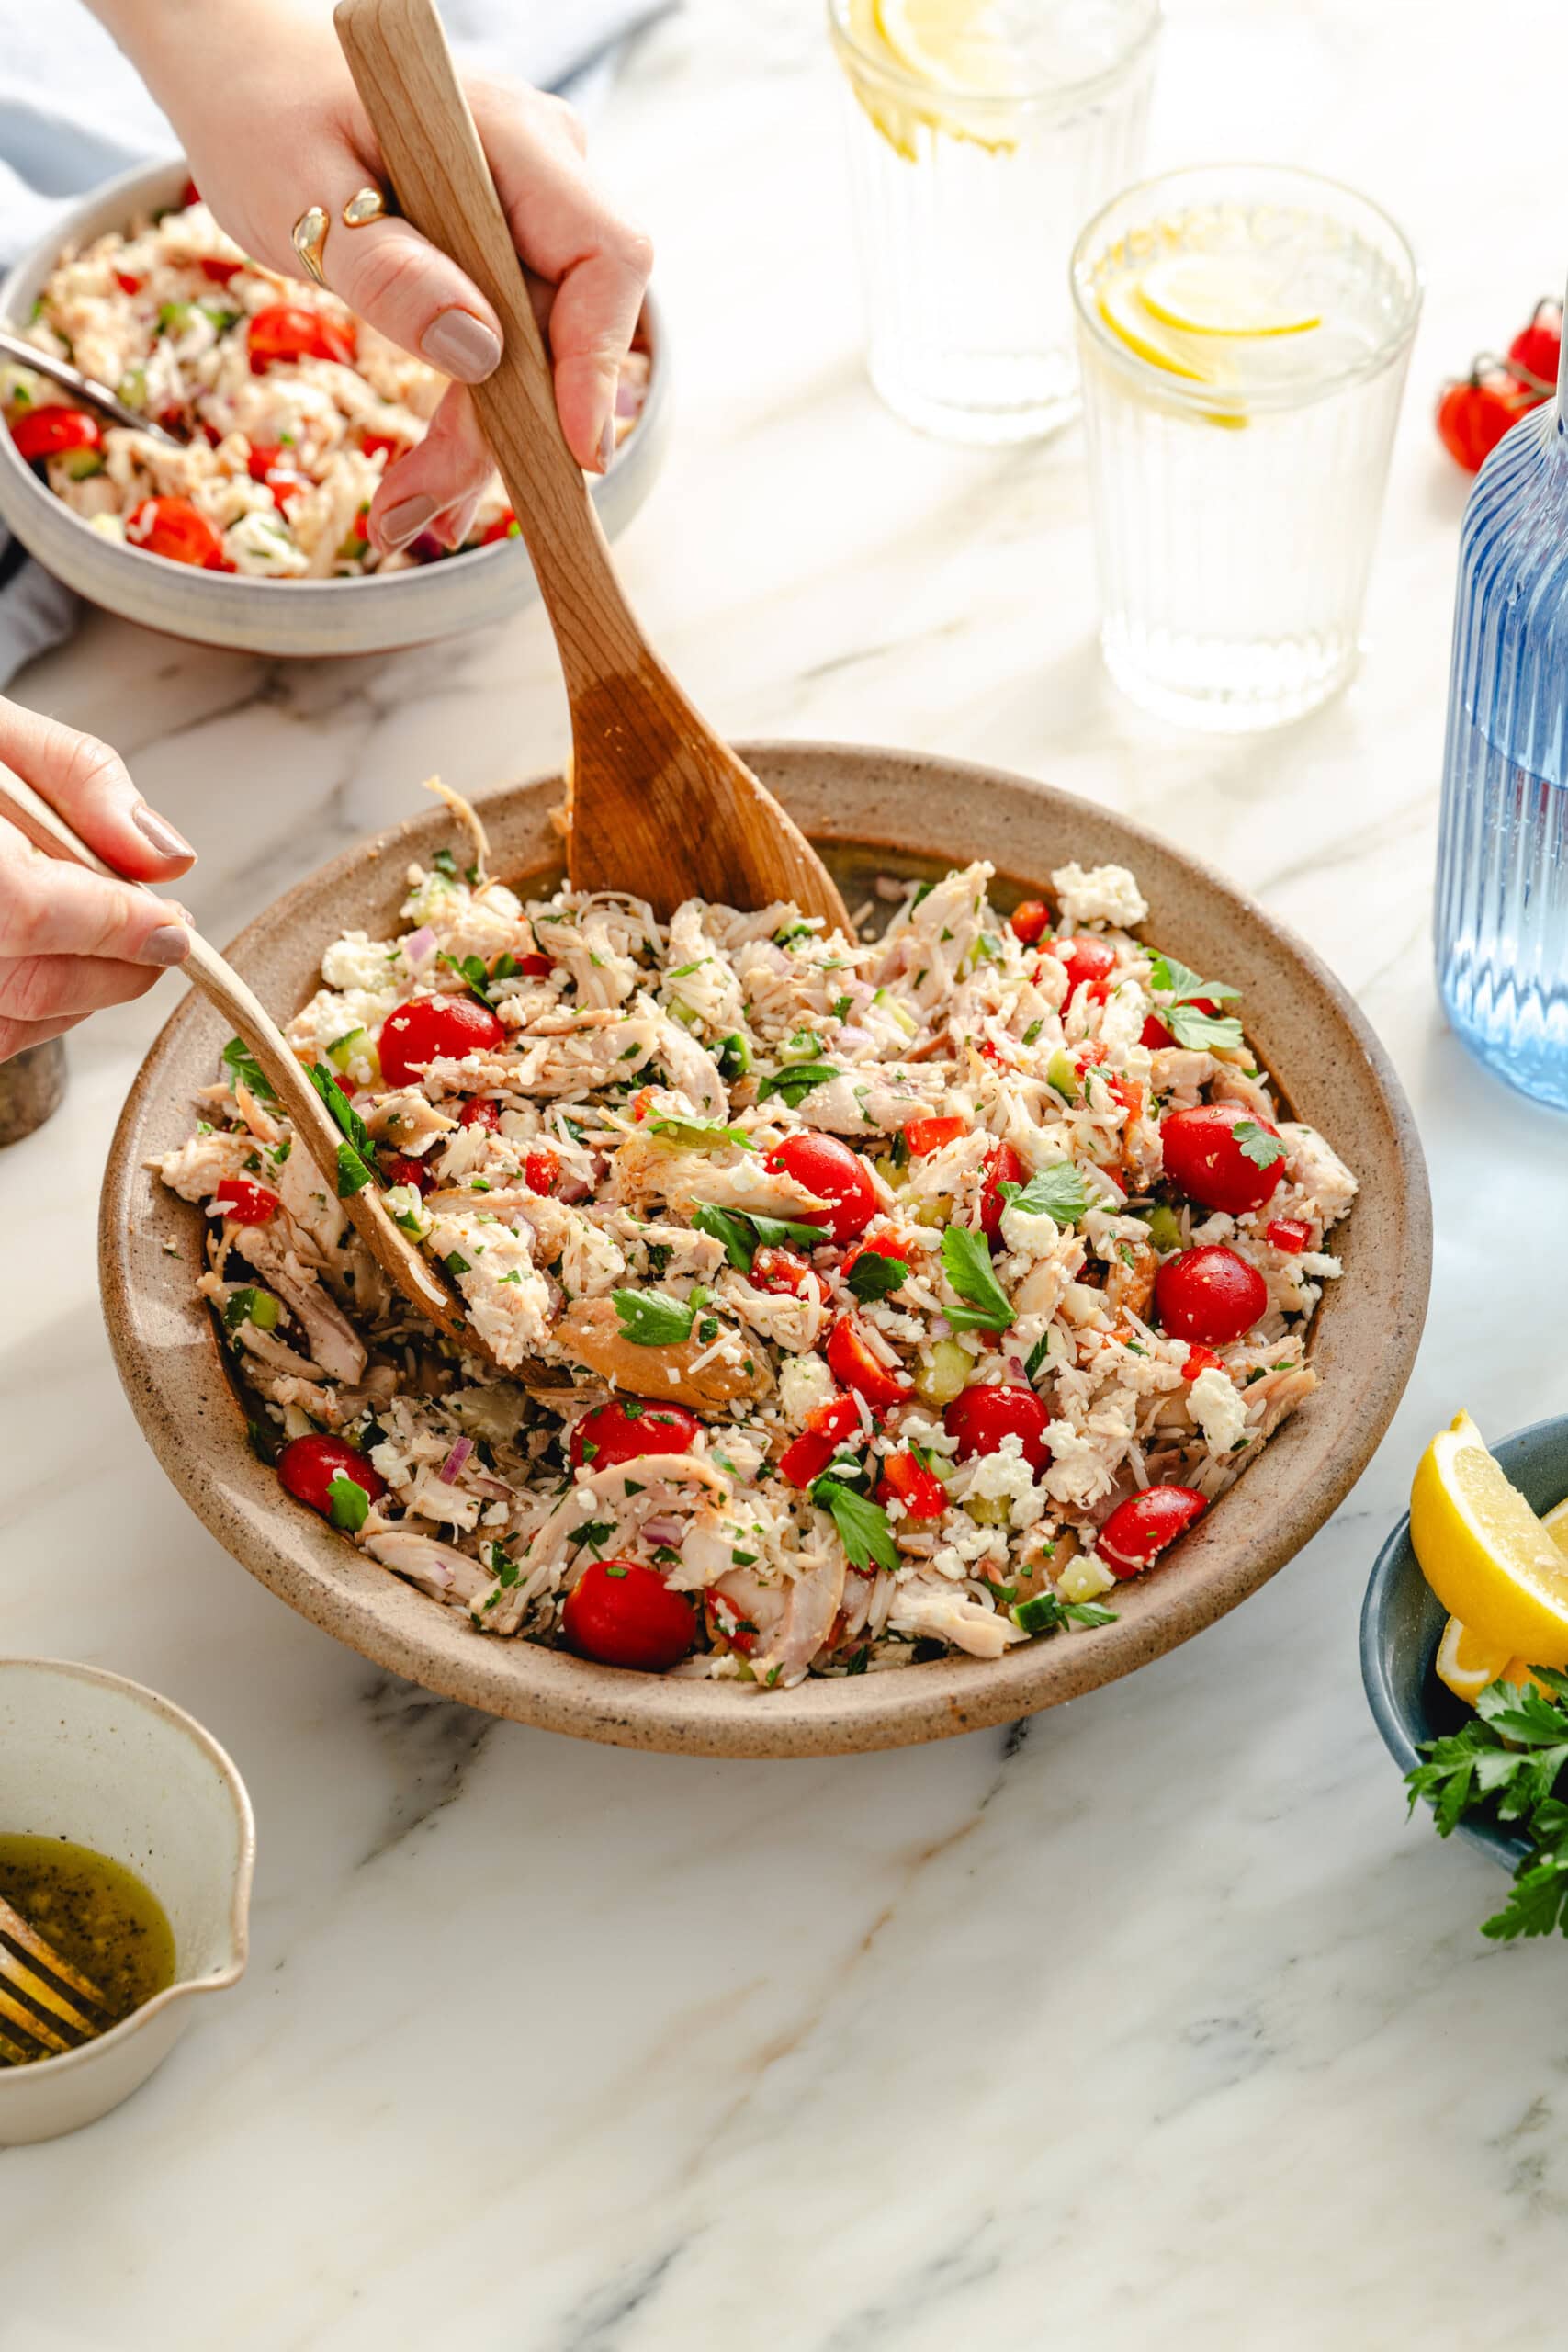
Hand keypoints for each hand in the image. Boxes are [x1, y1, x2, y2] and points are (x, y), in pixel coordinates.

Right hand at [0, 702, 193, 1065]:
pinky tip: (59, 958)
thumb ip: (82, 781)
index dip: (113, 926)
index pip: (28, 909)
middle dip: (118, 967)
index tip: (174, 924)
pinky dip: (41, 1006)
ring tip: (112, 936)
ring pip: (14, 1022)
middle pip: (31, 984)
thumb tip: (167, 857)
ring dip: (84, 991)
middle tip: (165, 932)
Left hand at [101, 0, 652, 555]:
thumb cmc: (264, 112)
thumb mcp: (299, 192)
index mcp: (510, 139)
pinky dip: (471, 416)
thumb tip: (478, 352)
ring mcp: (528, 218)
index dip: (598, 362)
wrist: (245, 76)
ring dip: (482, 445)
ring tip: (407, 516)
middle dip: (506, 434)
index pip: (603, 257)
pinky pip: (509, 348)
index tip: (571, 455)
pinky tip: (429, 482)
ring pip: (537, 354)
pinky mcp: (502, 258)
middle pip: (564, 329)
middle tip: (419, 514)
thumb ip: (387, 268)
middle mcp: (542, 176)